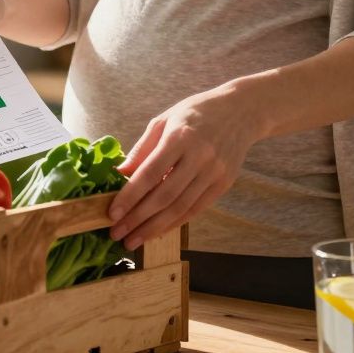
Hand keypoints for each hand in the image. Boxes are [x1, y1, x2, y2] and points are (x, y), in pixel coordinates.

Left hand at [107, 81, 265, 249]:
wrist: (241, 112)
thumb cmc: (195, 113)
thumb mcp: (164, 120)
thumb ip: (142, 148)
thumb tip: (119, 172)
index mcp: (180, 137)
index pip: (150, 173)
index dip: (130, 196)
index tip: (112, 213)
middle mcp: (199, 157)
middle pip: (164, 196)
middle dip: (138, 219)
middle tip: (117, 234)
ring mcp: (214, 172)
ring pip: (180, 208)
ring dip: (154, 228)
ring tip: (133, 240)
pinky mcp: (224, 184)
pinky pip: (196, 209)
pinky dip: (175, 223)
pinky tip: (157, 232)